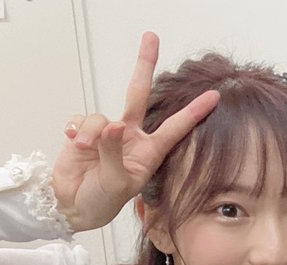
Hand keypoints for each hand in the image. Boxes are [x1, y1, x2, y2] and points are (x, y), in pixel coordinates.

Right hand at [51, 32, 218, 232]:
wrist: (72, 206)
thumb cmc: (101, 201)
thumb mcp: (116, 183)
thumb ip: (114, 152)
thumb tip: (113, 125)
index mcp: (149, 152)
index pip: (176, 127)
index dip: (194, 112)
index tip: (214, 95)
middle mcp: (131, 138)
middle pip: (138, 93)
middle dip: (144, 65)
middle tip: (151, 36)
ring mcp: (107, 133)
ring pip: (100, 116)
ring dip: (90, 132)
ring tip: (84, 151)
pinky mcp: (84, 131)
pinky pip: (80, 120)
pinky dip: (76, 130)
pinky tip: (73, 143)